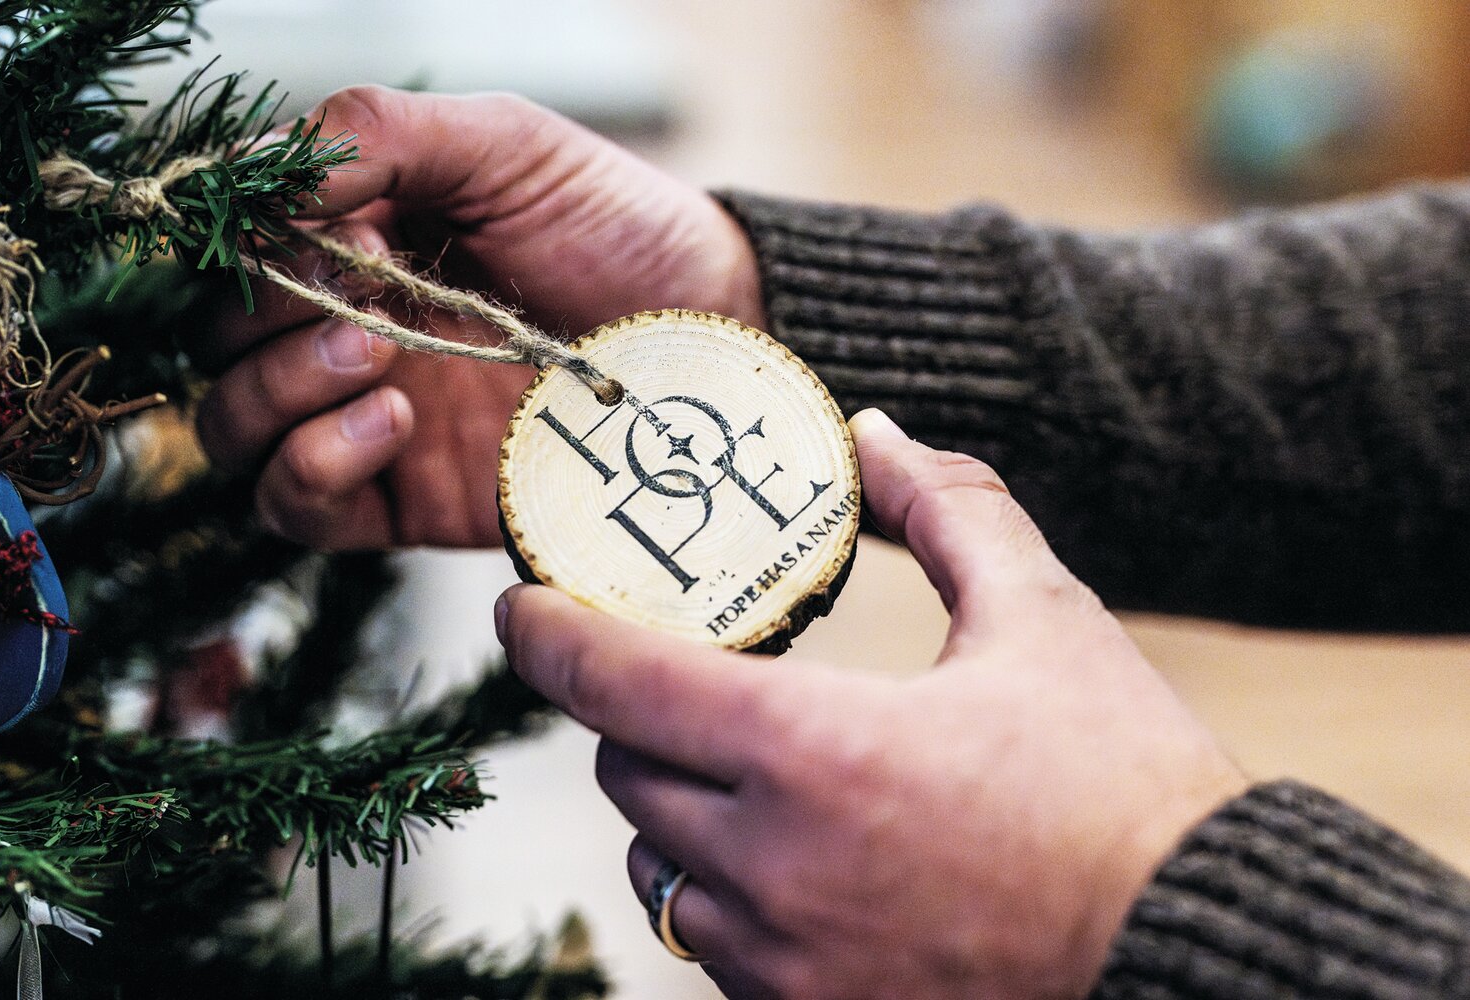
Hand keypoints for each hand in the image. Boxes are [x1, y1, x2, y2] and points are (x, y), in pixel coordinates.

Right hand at [197, 86, 762, 548]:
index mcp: (351, 245)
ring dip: (276, 390)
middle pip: (216, 347)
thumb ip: (378, 135)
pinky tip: (393, 421)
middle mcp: (346, 331)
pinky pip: (296, 507)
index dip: (255, 245)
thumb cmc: (613, 227)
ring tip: (374, 354)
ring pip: (235, 430)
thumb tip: (256, 176)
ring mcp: (370, 421)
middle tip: (365, 296)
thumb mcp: (503, 145)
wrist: (708, 330)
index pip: (233, 255)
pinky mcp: (403, 502)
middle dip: (266, 317)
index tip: (344, 231)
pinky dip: (312, 465)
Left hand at [497, 409, 1245, 999]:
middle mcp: (775, 866)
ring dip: (677, 810)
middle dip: (640, 715)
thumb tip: (876, 439)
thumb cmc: (1127, 790)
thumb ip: (948, 512)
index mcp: (814, 750)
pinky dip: (726, 894)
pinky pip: (712, 950)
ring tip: (747, 774)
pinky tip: (796, 861)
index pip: (617, 681)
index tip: (524, 609)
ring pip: (659, 869)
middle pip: (629, 772)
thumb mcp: (1044, 621)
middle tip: (686, 677)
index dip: (548, 635)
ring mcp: (788, 961)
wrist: (1205, 952)